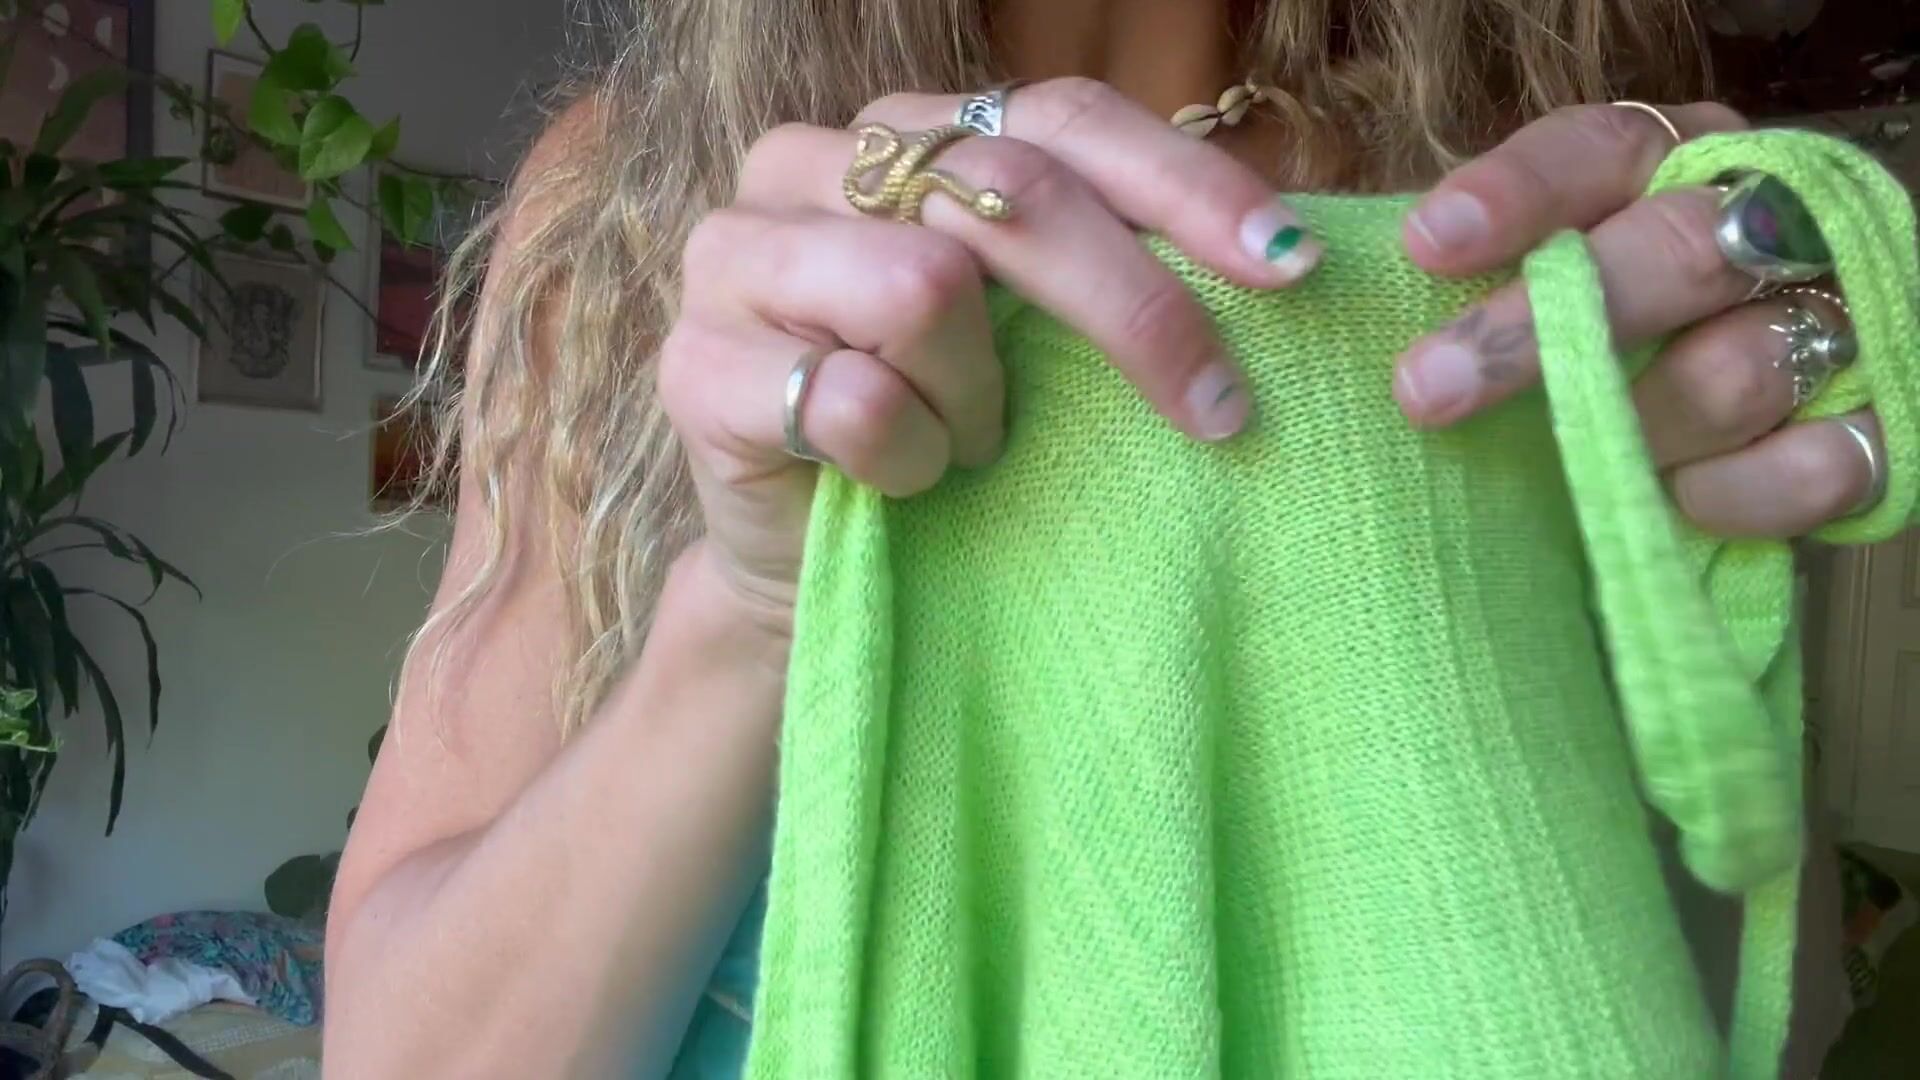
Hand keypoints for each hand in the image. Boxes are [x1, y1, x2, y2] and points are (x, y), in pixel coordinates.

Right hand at [659, 79, 1322, 631]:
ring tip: (965, 447)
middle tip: (1218, 412)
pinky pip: (855, 402)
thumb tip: (1283, 255)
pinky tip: (895, 484)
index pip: (1059, 118)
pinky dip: (909, 462)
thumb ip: (1106, 263)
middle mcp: (807, 164)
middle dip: (1133, 310)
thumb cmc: (939, 436)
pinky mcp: (693, 366)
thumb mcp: (1033, 336)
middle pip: (1005, 195)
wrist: (814, 568)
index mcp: (901, 133)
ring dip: (980, 403)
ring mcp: (734, 255)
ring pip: (922, 291)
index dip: (1182, 186)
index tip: (1287, 269)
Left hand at [1394, 103, 1884, 538]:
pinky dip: (1742, 492)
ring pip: (1739, 367)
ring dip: (1642, 423)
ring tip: (1591, 456)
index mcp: (1676, 163)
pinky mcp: (1885, 417)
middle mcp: (1768, 219)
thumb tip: (1313, 273)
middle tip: (1423, 390)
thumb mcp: (1546, 277)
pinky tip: (1682, 500)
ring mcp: (1837, 315)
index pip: (1600, 149)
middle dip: (1539, 331)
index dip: (1515, 194)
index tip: (1425, 246)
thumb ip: (1473, 265)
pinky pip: (1826, 461)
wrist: (1764, 413)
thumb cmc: (1613, 336)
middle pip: (1668, 253)